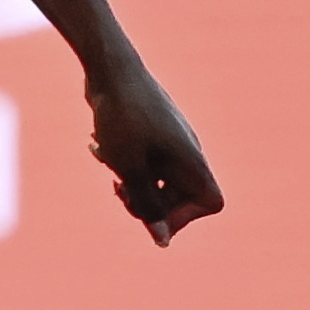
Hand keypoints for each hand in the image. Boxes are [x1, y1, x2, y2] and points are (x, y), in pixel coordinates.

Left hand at [86, 57, 223, 246]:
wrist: (108, 68)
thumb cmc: (122, 118)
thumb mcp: (130, 170)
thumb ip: (148, 206)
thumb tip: (161, 241)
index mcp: (191, 160)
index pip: (211, 202)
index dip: (183, 217)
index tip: (152, 213)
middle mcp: (186, 151)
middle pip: (179, 196)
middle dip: (147, 202)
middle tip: (120, 191)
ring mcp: (169, 140)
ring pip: (156, 178)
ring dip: (130, 181)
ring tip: (107, 163)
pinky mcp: (150, 130)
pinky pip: (142, 158)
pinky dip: (122, 160)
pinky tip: (98, 145)